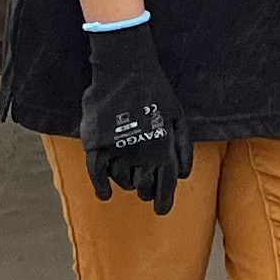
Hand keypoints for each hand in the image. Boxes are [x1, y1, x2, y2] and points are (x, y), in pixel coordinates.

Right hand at [80, 19, 192, 213]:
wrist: (125, 68)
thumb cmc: (156, 92)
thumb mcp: (179, 118)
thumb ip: (182, 148)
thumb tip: (183, 176)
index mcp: (164, 149)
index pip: (165, 186)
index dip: (164, 202)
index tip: (161, 210)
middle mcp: (142, 155)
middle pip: (143, 188)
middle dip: (146, 190)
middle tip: (144, 188)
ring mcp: (118, 151)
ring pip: (122, 181)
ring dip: (126, 182)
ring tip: (129, 173)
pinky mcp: (97, 145)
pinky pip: (97, 175)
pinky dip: (101, 188)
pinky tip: (105, 195)